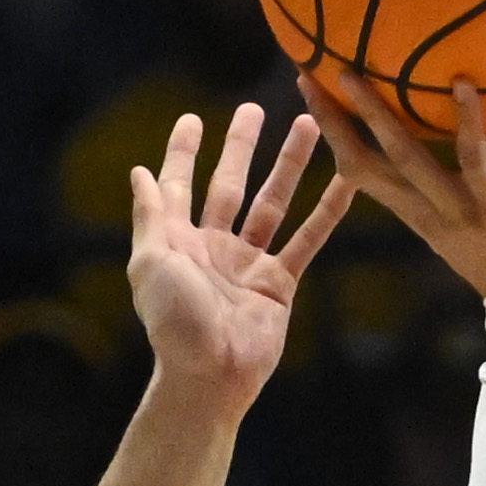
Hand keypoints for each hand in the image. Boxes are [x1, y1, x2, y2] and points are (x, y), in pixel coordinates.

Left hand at [131, 101, 351, 401]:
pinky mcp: (280, 282)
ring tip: (307, 126)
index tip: (193, 119)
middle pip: (230, 184)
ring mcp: (248, 263)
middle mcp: (213, 246)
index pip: (179, 184)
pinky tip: (346, 182)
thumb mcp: (150, 264)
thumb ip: (150, 216)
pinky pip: (307, 240)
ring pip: (272, 203)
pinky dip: (327, 211)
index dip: (183, 152)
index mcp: (177, 239)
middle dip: (241, 147)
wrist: (210, 375)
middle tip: (254, 109)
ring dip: (289, 165)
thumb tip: (139, 172)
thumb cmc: (173, 324)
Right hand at [297, 74, 485, 299]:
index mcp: (413, 212)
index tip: (310, 90)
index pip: (357, 170)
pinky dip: (468, 120)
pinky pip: (476, 159)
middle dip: (333, 122)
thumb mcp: (467, 208)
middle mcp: (427, 212)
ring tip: (354, 75)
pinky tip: (462, 84)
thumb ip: (459, 166)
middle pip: (367, 164)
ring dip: (377, 116)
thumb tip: (454, 107)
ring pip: (408, 158)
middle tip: (311, 75)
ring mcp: (459, 210)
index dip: (331, 133)